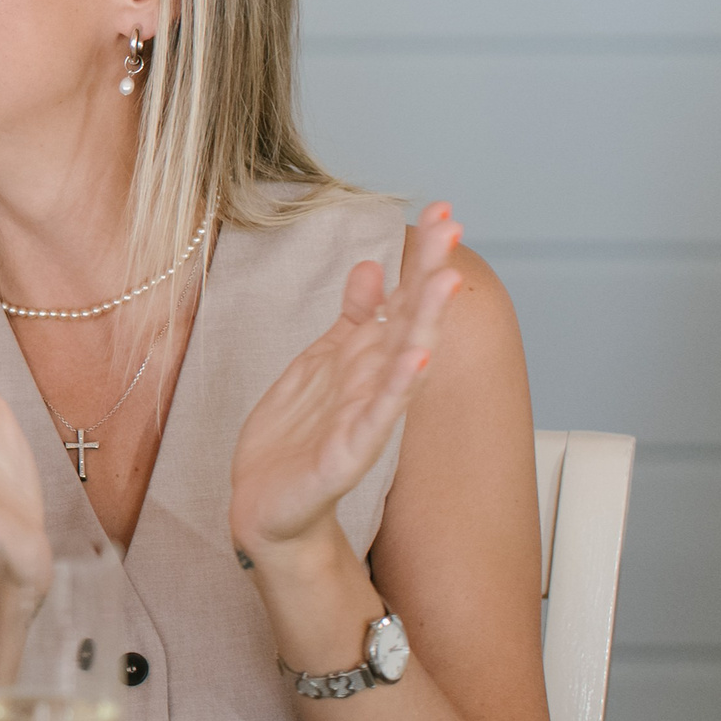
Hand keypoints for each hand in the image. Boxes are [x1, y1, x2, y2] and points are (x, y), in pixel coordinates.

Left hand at [230, 203, 464, 564]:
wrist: (267, 507)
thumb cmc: (298, 438)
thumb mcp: (319, 364)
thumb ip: (351, 320)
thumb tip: (371, 267)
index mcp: (364, 360)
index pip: (399, 300)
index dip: (419, 258)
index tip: (442, 212)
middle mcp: (373, 384)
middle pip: (408, 321)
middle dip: (429, 274)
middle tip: (453, 227)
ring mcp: (364, 419)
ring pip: (401, 364)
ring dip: (423, 323)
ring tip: (444, 283)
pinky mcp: (347, 454)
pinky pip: (375, 418)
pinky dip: (395, 390)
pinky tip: (414, 361)